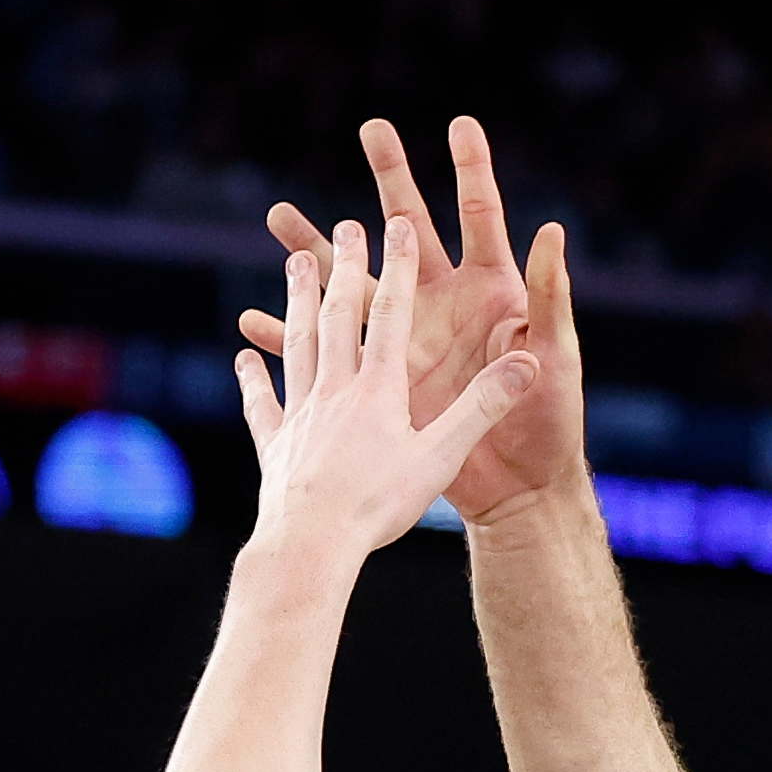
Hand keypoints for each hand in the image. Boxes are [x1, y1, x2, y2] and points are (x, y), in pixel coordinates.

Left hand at [235, 207, 536, 558]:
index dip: (397, 268)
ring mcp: (301, 415)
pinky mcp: (277, 446)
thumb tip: (527, 365)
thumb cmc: (379, 505)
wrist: (312, 544)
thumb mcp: (441, 458)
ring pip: (299, 344)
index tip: (397, 227)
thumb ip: (482, 408)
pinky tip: (244, 358)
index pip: (392, 315)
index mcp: (379, 390)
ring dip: (299, 301)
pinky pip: (264, 403)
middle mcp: (335, 390)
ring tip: (295, 263)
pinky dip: (255, 377)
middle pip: (340, 316)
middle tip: (347, 228)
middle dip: (346, 266)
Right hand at [242, 115, 586, 526]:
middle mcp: (444, 304)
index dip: (471, 169)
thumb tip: (550, 228)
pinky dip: (292, 340)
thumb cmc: (550, 419)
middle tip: (371, 128)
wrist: (520, 485)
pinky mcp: (385, 381)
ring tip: (277, 217)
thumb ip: (550, 294)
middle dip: (389, 179)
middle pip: (409, 231)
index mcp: (489, 289)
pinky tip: (255, 320)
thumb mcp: (554, 353)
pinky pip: (327, 354)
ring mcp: (409, 339)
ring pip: (354, 282)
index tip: (459, 123)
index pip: (479, 215)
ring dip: (318, 253)